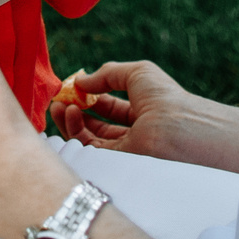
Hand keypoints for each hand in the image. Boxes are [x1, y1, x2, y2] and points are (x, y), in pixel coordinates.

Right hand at [49, 59, 238, 174]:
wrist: (181, 128)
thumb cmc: (166, 97)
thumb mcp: (137, 73)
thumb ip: (107, 74)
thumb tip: (80, 81)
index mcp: (141, 111)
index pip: (108, 106)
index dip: (88, 96)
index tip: (70, 87)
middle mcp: (132, 133)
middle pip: (95, 125)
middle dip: (73, 111)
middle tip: (57, 98)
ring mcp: (124, 150)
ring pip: (88, 139)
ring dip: (69, 122)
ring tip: (60, 105)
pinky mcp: (116, 165)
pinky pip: (89, 151)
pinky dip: (75, 132)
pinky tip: (69, 113)